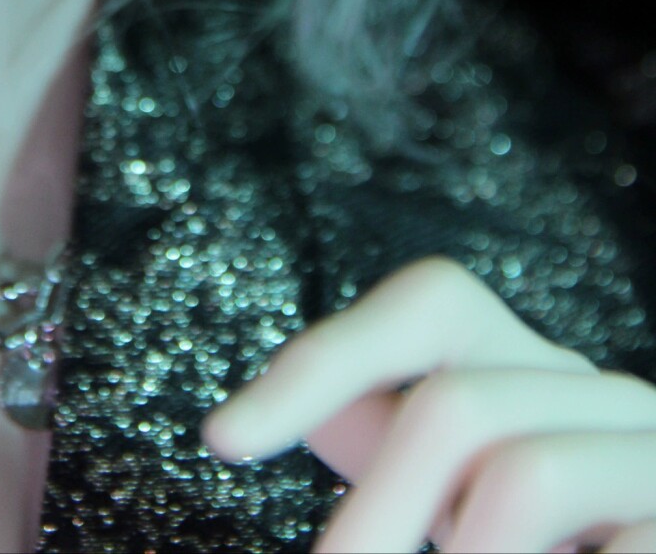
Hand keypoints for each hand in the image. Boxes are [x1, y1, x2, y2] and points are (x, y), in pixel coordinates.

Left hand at [202, 256, 655, 552]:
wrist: (646, 547)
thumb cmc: (559, 543)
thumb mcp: (469, 490)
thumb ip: (392, 441)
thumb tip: (289, 410)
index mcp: (536, 369)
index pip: (430, 307)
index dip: (323, 361)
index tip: (224, 437)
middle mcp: (605, 394)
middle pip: (457, 402)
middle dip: (375, 509)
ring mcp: (652, 454)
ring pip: (525, 473)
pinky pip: (614, 550)